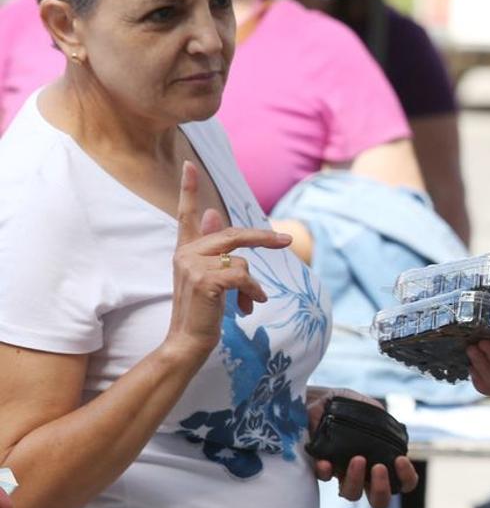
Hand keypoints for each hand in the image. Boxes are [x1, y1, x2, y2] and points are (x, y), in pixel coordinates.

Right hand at [164, 162, 291, 363]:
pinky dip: (252, 291)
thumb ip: (214, 248)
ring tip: (247, 303)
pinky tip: (249, 306)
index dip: (188, 190)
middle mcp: (185, 254)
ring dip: (251, 284)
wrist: (187, 343)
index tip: (189, 164)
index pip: (185, 215)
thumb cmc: (202, 313)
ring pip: (241, 261)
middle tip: (285, 241)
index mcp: (185, 251)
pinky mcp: (205, 280)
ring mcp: (192, 266)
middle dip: (262, 238)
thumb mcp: (209, 278)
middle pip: (231, 234)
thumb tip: (211, 212)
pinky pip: (243, 276)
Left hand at [305, 387, 416, 507]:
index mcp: (383, 460)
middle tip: (378, 467)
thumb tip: (388, 428)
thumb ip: (381, 419)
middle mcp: (364, 474)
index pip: (403, 482)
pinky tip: (325, 461)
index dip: (406, 477)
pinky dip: (326, 471)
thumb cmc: (348, 405)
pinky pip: (323, 478)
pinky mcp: (321, 468)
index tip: (400, 460)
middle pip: (379, 500)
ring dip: (356, 480)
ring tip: (357, 459)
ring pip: (351, 494)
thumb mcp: (369, 408)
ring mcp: (342, 473)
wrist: (318, 399)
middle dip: (382, 488)